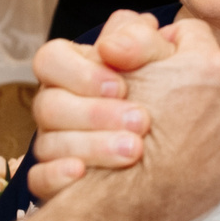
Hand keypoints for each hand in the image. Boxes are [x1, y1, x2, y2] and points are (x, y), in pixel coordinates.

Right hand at [25, 9, 181, 198]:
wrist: (180, 161)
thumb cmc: (167, 101)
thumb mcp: (163, 62)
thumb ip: (143, 40)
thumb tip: (122, 37)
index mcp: (74, 72)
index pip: (51, 59)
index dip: (80, 72)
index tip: (122, 86)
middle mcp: (58, 107)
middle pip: (48, 104)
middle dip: (95, 113)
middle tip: (143, 122)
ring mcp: (54, 145)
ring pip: (47, 144)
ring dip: (91, 145)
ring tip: (135, 150)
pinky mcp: (58, 183)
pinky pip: (39, 181)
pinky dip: (58, 177)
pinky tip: (82, 174)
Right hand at [104, 19, 219, 220]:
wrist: (128, 197)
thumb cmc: (115, 133)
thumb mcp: (117, 71)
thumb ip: (136, 37)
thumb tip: (149, 23)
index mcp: (205, 64)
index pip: (190, 33)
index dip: (164, 47)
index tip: (149, 67)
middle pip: (210, 71)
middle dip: (188, 81)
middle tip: (159, 102)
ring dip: (204, 111)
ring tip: (172, 130)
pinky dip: (215, 142)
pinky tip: (187, 152)